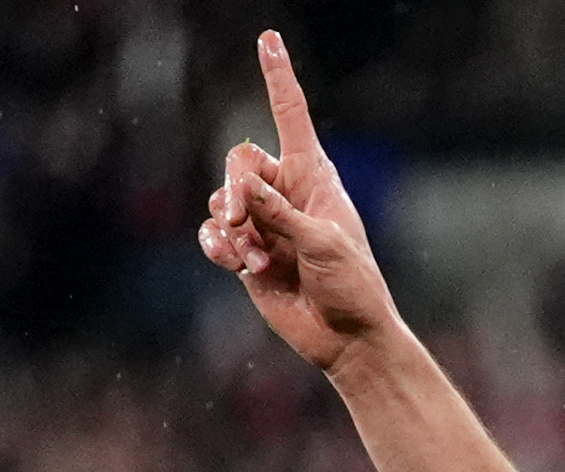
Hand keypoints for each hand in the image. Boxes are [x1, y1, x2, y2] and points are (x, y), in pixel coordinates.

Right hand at [199, 33, 399, 377]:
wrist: (346, 338)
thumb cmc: (351, 285)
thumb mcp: (322, 243)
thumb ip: (279, 213)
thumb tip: (242, 189)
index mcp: (313, 177)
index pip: (290, 116)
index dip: (278, 78)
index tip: (268, 39)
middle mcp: (285, 193)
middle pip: (239, 162)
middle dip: (235, 187)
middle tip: (245, 218)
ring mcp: (264, 224)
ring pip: (222, 201)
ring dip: (230, 226)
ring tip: (253, 257)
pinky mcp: (247, 254)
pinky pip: (214, 234)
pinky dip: (217, 245)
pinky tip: (235, 263)